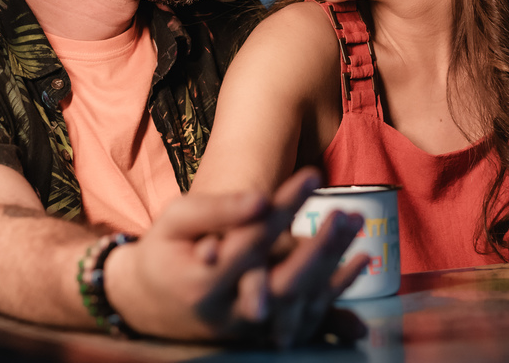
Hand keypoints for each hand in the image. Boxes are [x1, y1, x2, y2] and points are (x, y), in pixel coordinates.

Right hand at [105, 168, 367, 343]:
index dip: (286, 205)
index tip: (314, 174)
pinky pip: (306, 316)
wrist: (146, 302)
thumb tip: (261, 198)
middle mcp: (229, 312)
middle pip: (285, 281)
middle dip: (320, 246)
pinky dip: (337, 289)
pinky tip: (362, 259)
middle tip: (348, 212)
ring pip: (301, 302)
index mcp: (204, 283)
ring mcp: (248, 329)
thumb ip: (217, 209)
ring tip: (359, 223)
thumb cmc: (163, 250)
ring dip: (335, 263)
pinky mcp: (260, 334)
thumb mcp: (175, 219)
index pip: (254, 238)